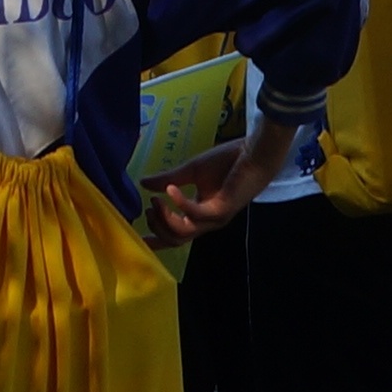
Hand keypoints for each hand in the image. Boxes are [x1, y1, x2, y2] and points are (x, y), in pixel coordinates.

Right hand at [148, 126, 284, 243]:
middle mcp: (207, 221)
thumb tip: (143, 183)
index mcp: (200, 214)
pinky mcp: (221, 210)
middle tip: (149, 209)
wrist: (253, 152)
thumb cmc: (227, 161)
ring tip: (155, 201)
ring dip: (165, 219)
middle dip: (158, 227)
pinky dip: (179, 204)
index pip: (176, 233)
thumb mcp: (191, 170)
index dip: (157, 239)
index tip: (139, 237)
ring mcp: (215, 218)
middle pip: (177, 239)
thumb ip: (168, 179)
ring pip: (184, 233)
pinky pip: (195, 215)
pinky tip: (170, 190)